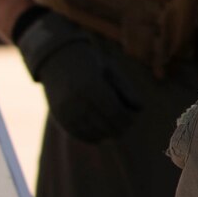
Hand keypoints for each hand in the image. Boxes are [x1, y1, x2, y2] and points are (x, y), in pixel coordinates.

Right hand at [15, 9, 141, 143]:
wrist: (57, 59)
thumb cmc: (91, 63)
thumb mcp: (111, 70)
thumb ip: (126, 88)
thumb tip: (140, 108)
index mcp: (91, 85)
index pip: (115, 112)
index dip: (127, 119)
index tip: (132, 118)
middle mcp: (76, 99)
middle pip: (105, 124)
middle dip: (119, 128)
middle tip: (126, 127)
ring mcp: (65, 109)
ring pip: (92, 132)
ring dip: (106, 135)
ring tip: (115, 131)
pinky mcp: (59, 117)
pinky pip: (78, 134)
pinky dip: (92, 137)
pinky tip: (100, 134)